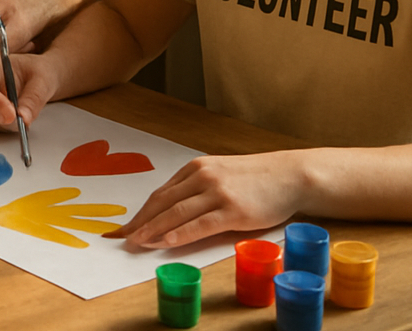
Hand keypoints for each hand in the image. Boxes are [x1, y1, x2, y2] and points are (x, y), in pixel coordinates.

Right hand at [0, 49, 58, 131]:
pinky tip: (20, 117)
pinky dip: (9, 127)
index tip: (11, 115)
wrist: (38, 78)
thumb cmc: (38, 72)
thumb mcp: (43, 80)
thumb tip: (22, 119)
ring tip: (26, 111)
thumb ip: (33, 98)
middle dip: (0, 116)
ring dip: (7, 123)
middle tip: (24, 119)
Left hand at [107, 152, 305, 248]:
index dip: (141, 212)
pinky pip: (200, 224)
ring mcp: (217, 192)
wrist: (290, 176)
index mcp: (195, 169)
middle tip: (121, 238)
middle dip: (140, 222)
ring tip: (136, 243)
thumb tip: (172, 212)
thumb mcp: (220, 175)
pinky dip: (179, 233)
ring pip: (176, 213)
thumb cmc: (255, 180)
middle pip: (162, 202)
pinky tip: (164, 242)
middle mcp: (202, 177)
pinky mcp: (233, 209)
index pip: (160, 194)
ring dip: (153, 229)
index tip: (125, 227)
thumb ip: (197, 189)